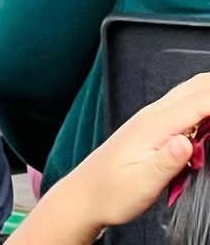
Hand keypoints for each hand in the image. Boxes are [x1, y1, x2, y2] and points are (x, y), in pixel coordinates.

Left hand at [21, 73, 209, 241]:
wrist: (85, 195)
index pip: (198, 103)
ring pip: (190, 94)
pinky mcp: (153, 128)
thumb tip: (186, 143)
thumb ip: (166, 162)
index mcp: (152, 125)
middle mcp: (152, 115)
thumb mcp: (142, 183)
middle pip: (195, 87)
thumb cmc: (110, 192)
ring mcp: (151, 119)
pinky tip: (209, 120)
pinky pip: (184, 108)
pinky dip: (203, 107)